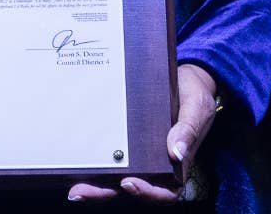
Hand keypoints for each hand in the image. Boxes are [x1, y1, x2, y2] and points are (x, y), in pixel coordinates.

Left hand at [68, 64, 221, 202]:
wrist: (184, 77)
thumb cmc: (194, 95)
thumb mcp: (197, 108)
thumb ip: (188, 130)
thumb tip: (176, 153)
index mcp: (176, 164)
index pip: (164, 191)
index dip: (147, 193)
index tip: (129, 183)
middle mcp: (155, 165)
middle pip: (130, 188)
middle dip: (104, 193)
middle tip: (81, 192)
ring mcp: (138, 155)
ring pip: (114, 177)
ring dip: (94, 184)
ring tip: (74, 187)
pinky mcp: (124, 142)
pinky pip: (108, 156)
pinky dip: (93, 162)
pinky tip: (73, 161)